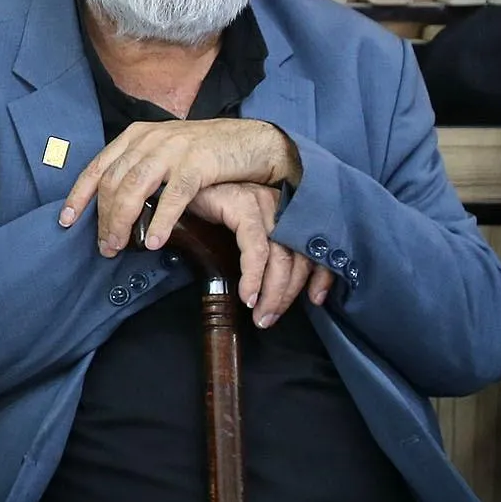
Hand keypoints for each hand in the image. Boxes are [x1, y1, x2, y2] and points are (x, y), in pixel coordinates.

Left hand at [59, 118, 300, 258]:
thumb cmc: (204, 151)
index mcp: (135, 136)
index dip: (79, 196)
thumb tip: (113, 202)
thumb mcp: (163, 150)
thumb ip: (138, 167)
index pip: (97, 167)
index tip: (66, 221)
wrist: (250, 140)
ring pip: (135, 189)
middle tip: (103, 246)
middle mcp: (149, 139)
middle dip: (103, 218)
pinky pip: (172, 197)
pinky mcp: (197, 163)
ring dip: (122, 222)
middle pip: (113, 183)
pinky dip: (160, 221)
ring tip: (118, 247)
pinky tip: (153, 241)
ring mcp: (172, 149)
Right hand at [183, 183, 331, 328]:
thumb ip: (263, 248)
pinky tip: (248, 295)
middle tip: (270, 318)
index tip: (315, 300)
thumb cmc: (209, 207)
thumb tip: (278, 284)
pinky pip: (255, 248)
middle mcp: (281, 206)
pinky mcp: (242, 205)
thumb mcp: (243, 228)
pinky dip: (253, 275)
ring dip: (272, 292)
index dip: (321, 275)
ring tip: (259, 315)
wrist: (179, 183)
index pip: (314, 246)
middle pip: (297, 257)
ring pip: (280, 256)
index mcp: (287, 211)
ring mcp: (263, 203)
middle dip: (287, 294)